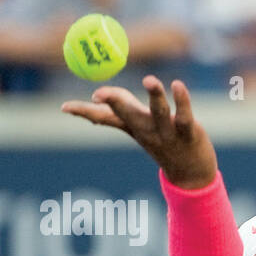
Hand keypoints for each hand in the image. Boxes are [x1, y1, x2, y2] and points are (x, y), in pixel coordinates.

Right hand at [60, 75, 217, 188]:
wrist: (191, 175)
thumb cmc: (162, 144)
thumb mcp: (138, 128)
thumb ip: (121, 109)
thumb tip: (97, 98)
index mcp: (131, 126)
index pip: (104, 118)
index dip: (84, 112)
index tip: (64, 107)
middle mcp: (146, 129)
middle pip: (128, 114)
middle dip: (114, 103)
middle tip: (100, 94)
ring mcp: (167, 132)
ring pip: (160, 112)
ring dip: (155, 95)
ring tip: (149, 80)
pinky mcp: (189, 132)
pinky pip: (185, 115)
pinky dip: (182, 100)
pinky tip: (177, 85)